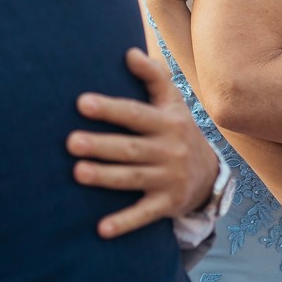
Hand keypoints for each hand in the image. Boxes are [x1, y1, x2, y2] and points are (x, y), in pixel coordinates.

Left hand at [67, 48, 218, 238]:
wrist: (210, 175)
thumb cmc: (177, 129)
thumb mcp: (172, 101)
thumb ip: (152, 75)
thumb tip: (128, 51)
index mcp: (167, 122)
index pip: (134, 113)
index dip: (109, 108)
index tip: (81, 102)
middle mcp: (169, 150)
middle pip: (130, 148)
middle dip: (101, 145)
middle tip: (70, 142)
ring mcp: (169, 179)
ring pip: (133, 178)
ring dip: (105, 177)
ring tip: (77, 173)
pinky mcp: (168, 205)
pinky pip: (144, 214)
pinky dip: (124, 222)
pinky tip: (101, 229)